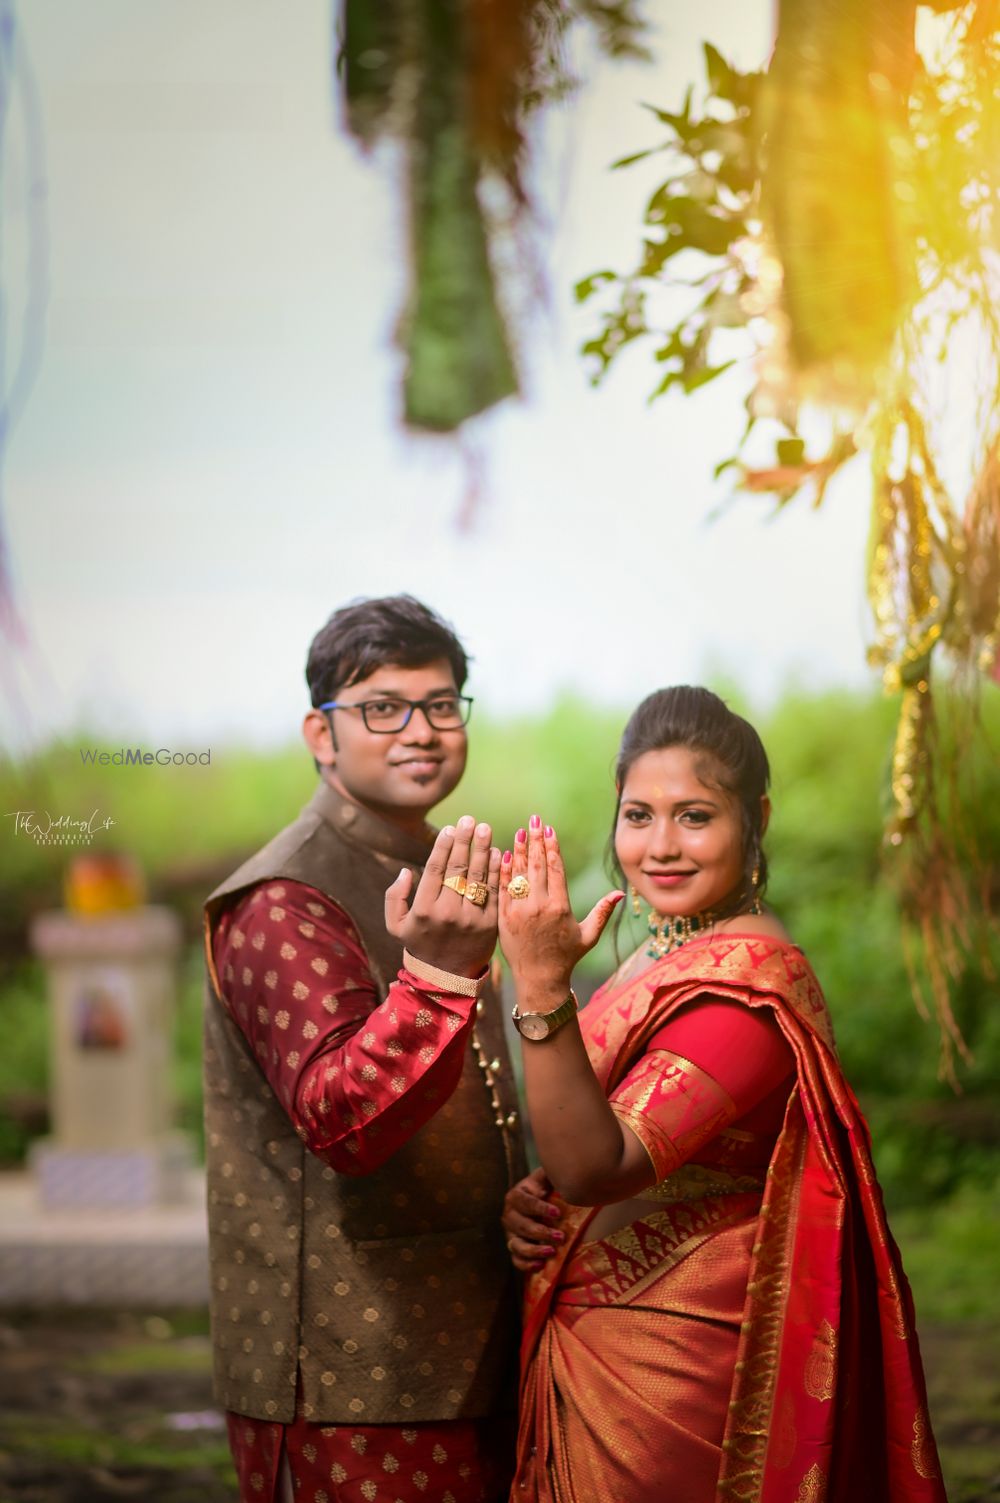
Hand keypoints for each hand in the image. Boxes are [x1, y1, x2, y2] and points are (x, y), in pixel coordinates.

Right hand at [385, 815, 499, 977]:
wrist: (446, 978)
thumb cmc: (419, 945)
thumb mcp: (396, 925)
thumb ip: (394, 897)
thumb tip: (405, 871)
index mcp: (424, 909)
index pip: (436, 869)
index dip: (443, 845)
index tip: (450, 828)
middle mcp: (448, 912)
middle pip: (458, 868)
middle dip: (464, 841)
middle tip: (470, 820)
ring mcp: (471, 919)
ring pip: (478, 877)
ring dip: (482, 850)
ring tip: (485, 829)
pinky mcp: (490, 925)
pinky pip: (494, 892)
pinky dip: (497, 871)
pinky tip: (498, 853)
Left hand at [498, 816, 622, 993]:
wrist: (539, 979)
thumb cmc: (567, 957)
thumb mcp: (589, 936)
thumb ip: (603, 912)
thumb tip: (619, 893)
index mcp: (560, 907)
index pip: (555, 868)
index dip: (552, 846)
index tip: (550, 829)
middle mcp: (539, 906)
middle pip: (536, 864)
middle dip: (535, 840)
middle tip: (534, 820)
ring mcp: (519, 911)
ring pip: (518, 873)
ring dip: (519, 850)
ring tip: (520, 832)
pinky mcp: (504, 917)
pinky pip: (503, 888)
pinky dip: (504, 870)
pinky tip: (505, 854)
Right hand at [503, 1167, 563, 1271]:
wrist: (538, 1204)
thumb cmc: (545, 1189)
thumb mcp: (545, 1178)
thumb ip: (550, 1172)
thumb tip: (561, 1167)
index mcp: (516, 1196)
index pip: (525, 1203)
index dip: (540, 1208)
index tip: (557, 1212)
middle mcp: (509, 1215)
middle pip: (522, 1226)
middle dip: (541, 1232)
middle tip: (561, 1236)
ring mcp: (510, 1234)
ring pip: (517, 1245)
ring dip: (534, 1249)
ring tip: (551, 1251)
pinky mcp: (514, 1249)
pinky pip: (516, 1260)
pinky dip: (527, 1265)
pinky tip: (541, 1265)